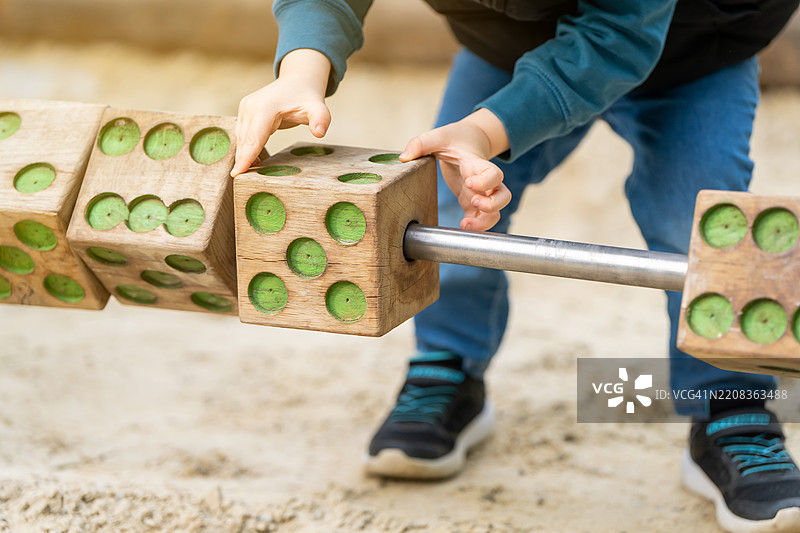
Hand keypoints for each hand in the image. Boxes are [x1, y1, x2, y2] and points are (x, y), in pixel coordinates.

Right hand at [231, 49, 331, 176]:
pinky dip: (245, 148)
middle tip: (244, 183)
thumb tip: (320, 133)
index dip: (246, 157)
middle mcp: (250, 107)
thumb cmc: (307, 97)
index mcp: (265, 108)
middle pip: (244, 141)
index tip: (237, 175)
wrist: (297, 81)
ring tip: (249, 175)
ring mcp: (245, 108)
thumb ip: (321, 119)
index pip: (253, 138)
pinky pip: (242, 135)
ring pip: (241, 139)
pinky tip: (252, 160)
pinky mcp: (244, 111)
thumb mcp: (318, 108)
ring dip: (243, 155)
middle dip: (243, 161)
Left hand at [400, 109, 510, 230]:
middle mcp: (485, 181)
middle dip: (492, 205)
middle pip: (503, 196)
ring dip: (485, 221)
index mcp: (477, 164)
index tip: (470, 183)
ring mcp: (481, 193)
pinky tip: (462, 227)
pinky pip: (481, 218)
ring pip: (496, 212)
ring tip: (465, 225)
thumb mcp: (438, 137)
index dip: (486, 182)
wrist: (469, 140)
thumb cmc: (455, 139)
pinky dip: (476, 226)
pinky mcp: (472, 202)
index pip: (493, 173)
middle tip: (473, 204)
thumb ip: (421, 144)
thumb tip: (404, 157)